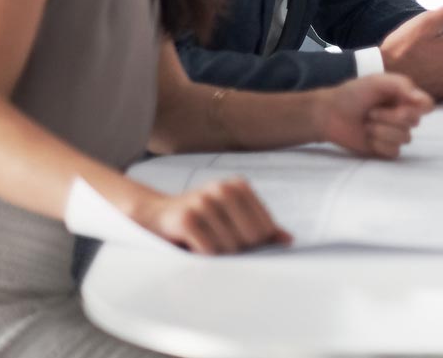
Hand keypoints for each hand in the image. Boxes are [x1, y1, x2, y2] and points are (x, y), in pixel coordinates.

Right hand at [129, 178, 291, 254]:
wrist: (153, 216)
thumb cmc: (199, 219)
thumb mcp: (231, 217)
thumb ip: (260, 227)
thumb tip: (288, 240)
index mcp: (238, 186)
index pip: (265, 228)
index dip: (255, 244)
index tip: (238, 242)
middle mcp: (223, 189)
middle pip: (252, 238)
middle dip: (238, 250)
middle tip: (218, 244)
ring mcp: (204, 202)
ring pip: (231, 247)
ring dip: (218, 255)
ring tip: (203, 244)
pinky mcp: (186, 219)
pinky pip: (210, 251)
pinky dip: (204, 257)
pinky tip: (192, 248)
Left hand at [312, 72, 433, 158]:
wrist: (330, 114)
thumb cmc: (353, 94)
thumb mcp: (378, 81)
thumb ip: (403, 86)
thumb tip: (426, 102)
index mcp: (405, 98)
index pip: (427, 106)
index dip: (418, 107)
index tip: (402, 102)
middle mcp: (403, 116)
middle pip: (414, 122)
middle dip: (390, 117)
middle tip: (371, 112)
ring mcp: (395, 134)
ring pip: (404, 138)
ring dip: (382, 131)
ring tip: (367, 124)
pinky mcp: (385, 150)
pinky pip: (394, 152)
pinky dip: (379, 145)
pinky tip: (368, 138)